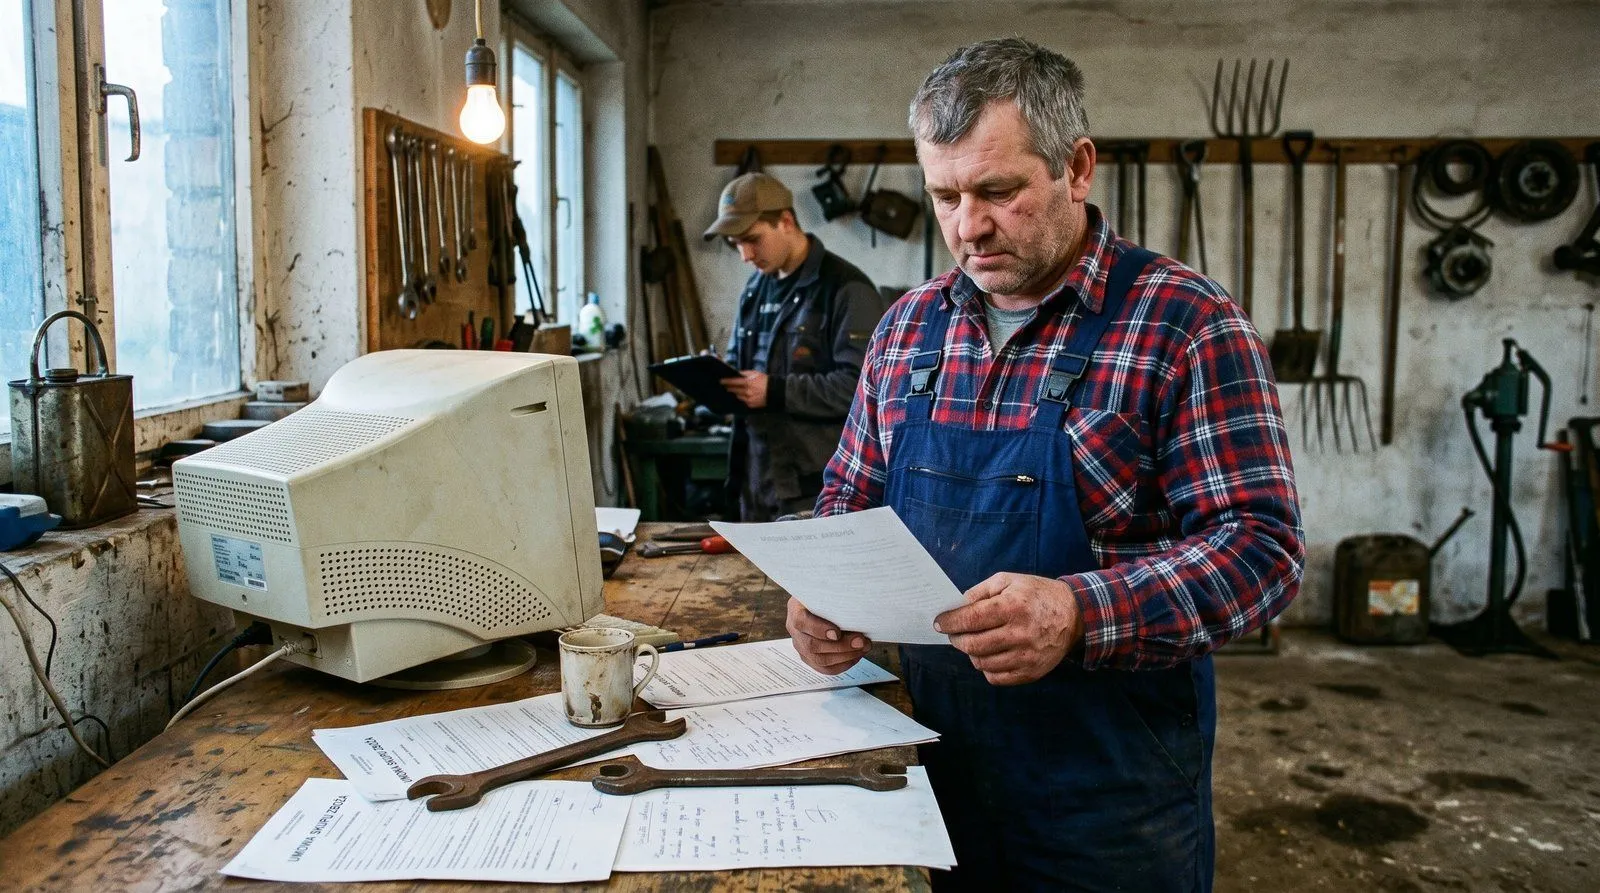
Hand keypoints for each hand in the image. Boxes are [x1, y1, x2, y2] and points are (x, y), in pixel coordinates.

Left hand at [720, 370, 768, 408]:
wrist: (775, 391)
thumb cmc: (766, 380)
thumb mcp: (756, 374)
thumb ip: (745, 373)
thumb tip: (737, 373)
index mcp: (747, 383)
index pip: (733, 382)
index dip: (726, 381)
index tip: (721, 381)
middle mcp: (746, 392)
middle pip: (734, 390)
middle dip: (730, 388)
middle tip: (726, 386)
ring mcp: (748, 399)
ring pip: (738, 396)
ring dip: (737, 393)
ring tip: (736, 390)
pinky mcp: (751, 405)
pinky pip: (744, 401)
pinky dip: (743, 398)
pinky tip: (744, 395)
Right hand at [786, 597, 870, 674]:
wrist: (819, 602)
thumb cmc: (826, 593)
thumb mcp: (826, 589)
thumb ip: (835, 594)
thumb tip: (857, 598)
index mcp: (795, 609)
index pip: (802, 622)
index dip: (819, 629)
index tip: (837, 633)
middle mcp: (794, 630)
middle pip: (812, 646)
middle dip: (841, 646)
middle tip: (862, 641)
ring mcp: (800, 646)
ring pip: (820, 660)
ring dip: (846, 656)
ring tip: (864, 647)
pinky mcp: (809, 658)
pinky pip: (825, 669)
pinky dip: (844, 664)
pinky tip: (857, 655)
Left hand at [934, 572, 1083, 685]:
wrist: (1073, 615)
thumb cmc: (1036, 595)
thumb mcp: (1009, 581)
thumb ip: (980, 592)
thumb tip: (956, 607)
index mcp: (1012, 607)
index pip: (970, 619)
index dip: (950, 622)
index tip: (939, 622)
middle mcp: (1020, 633)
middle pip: (973, 644)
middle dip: (956, 639)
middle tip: (954, 633)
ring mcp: (1026, 656)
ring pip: (982, 662)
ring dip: (970, 653)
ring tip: (973, 642)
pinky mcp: (1031, 672)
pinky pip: (996, 677)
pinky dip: (986, 667)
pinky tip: (989, 655)